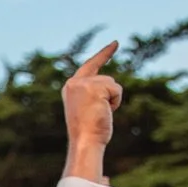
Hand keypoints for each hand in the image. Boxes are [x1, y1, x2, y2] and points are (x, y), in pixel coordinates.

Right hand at [61, 41, 121, 182]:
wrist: (84, 142)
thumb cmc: (87, 135)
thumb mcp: (89, 113)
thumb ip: (96, 99)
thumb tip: (108, 112)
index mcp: (71, 88)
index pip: (90, 67)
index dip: (104, 55)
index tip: (116, 44)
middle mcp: (74, 83)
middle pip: (106, 79)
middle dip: (112, 91)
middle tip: (115, 67)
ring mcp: (84, 84)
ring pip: (113, 85)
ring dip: (112, 101)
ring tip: (101, 115)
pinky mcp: (95, 87)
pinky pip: (116, 90)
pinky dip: (115, 102)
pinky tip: (105, 112)